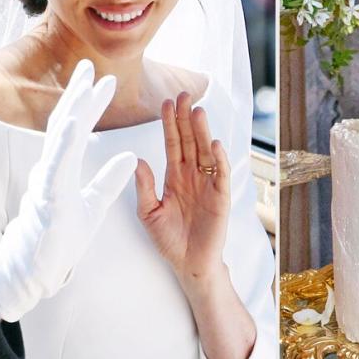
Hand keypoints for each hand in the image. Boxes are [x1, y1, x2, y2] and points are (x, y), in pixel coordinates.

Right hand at [0, 60, 136, 321]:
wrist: (37, 271)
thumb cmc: (60, 240)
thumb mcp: (94, 206)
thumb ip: (110, 181)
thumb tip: (132, 157)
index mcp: (63, 169)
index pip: (77, 129)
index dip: (89, 104)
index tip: (103, 80)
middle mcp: (51, 170)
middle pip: (64, 125)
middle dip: (77, 94)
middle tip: (88, 65)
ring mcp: (47, 183)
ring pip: (59, 141)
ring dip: (72, 112)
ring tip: (84, 87)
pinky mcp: (47, 200)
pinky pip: (56, 167)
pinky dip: (65, 144)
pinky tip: (73, 124)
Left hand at [135, 91, 230, 291]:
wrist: (188, 264)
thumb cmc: (169, 240)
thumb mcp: (149, 213)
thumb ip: (144, 187)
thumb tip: (138, 160)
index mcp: (174, 176)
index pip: (172, 143)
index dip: (170, 123)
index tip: (165, 102)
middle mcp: (192, 175)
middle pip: (190, 141)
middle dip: (186, 118)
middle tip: (183, 94)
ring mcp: (208, 184)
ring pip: (205, 152)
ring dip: (202, 132)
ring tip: (198, 111)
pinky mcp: (221, 197)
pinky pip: (220, 174)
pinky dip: (219, 159)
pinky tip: (214, 144)